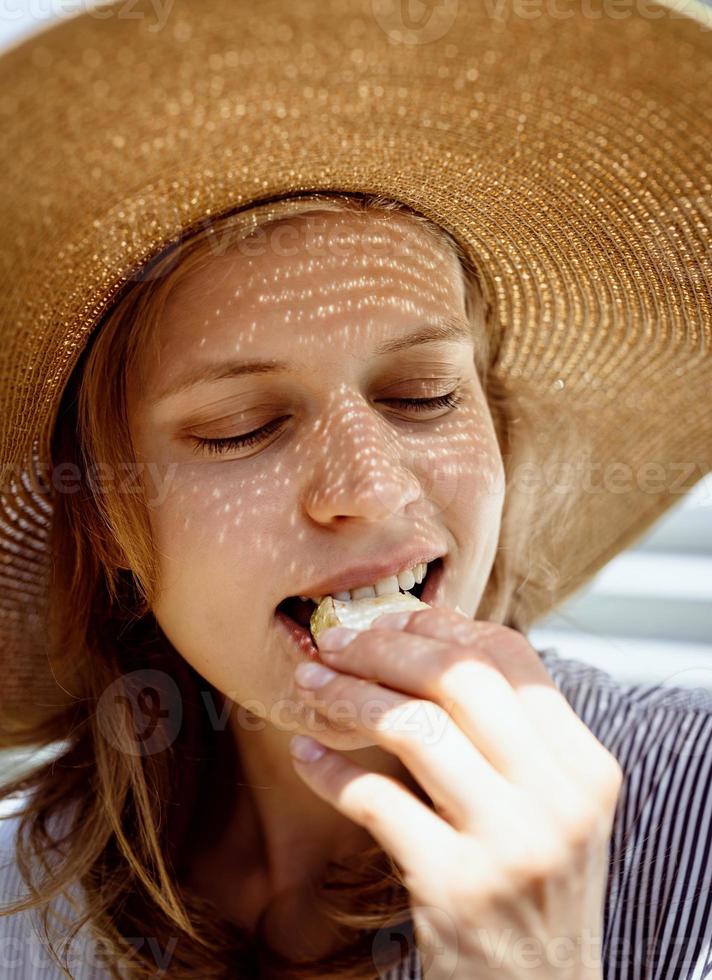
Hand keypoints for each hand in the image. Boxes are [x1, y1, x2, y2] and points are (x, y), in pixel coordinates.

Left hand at [290, 607, 622, 979]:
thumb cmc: (533, 892)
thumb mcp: (553, 810)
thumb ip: (513, 738)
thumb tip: (433, 650)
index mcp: (585, 766)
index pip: (513, 657)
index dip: (443, 625)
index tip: (392, 619)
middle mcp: (558, 798)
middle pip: (460, 677)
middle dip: (385, 646)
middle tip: (336, 640)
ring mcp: (510, 842)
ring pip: (412, 726)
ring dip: (347, 695)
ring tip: (309, 683)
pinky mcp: (454, 886)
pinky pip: (374, 798)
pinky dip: (329, 769)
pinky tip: (305, 756)